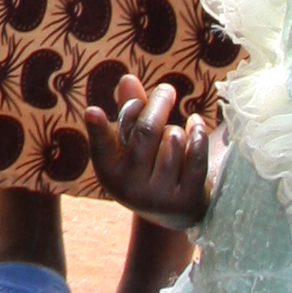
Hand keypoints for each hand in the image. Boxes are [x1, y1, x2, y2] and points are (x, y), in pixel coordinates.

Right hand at [83, 74, 215, 226]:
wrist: (175, 213)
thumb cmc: (148, 167)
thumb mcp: (131, 145)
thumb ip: (128, 112)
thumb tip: (128, 79)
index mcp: (110, 173)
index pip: (102, 146)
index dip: (97, 128)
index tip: (93, 111)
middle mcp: (131, 189)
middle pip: (147, 131)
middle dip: (158, 104)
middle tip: (167, 89)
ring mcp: (160, 197)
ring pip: (173, 140)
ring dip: (177, 129)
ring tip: (175, 134)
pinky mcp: (188, 200)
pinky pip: (196, 155)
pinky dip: (198, 133)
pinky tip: (196, 123)